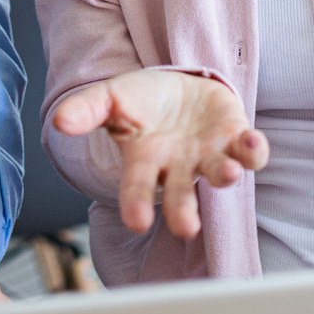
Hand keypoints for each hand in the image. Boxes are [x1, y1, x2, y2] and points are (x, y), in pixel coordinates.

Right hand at [50, 69, 267, 239]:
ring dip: (223, 175)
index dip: (137, 203)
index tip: (137, 222)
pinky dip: (253, 150)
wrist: (181, 86)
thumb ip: (87, 110)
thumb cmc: (142, 100)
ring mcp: (209, 155)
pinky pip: (249, 151)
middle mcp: (179, 166)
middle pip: (181, 194)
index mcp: (146, 161)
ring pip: (218, 173)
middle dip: (183, 210)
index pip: (138, 188)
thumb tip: (59, 120)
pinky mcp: (235, 138)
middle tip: (187, 227)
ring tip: (226, 175)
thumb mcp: (111, 98)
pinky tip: (252, 143)